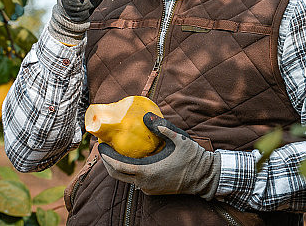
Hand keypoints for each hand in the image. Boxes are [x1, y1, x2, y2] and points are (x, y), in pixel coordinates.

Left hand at [99, 113, 220, 198]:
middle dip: (107, 162)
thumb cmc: (192, 157)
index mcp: (147, 172)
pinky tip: (128, 158)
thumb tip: (146, 116)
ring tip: (113, 150)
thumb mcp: (178, 138)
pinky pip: (134, 180)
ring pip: (125, 179)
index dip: (107, 156)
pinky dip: (127, 170)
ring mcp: (148, 188)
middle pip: (117, 175)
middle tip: (103, 147)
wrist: (205, 177)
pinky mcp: (152, 190)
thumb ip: (161, 127)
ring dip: (117, 166)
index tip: (101, 145)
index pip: (118, 166)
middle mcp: (145, 183)